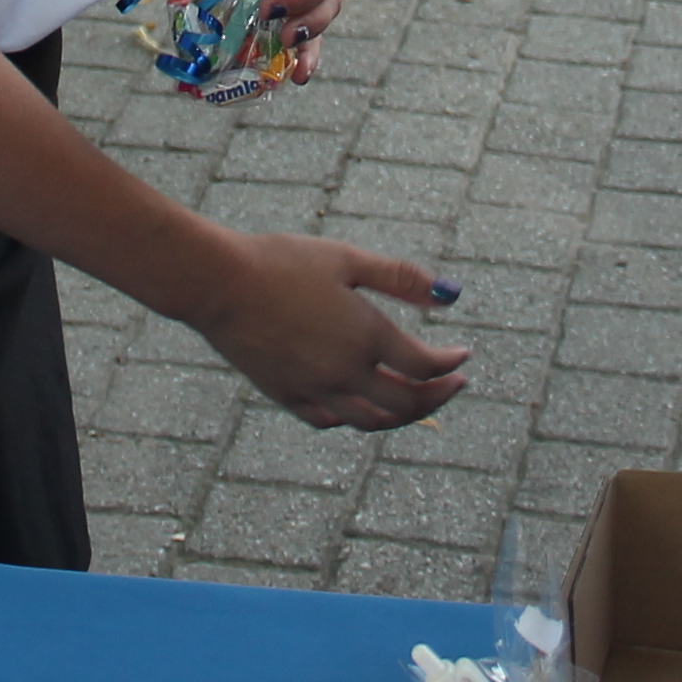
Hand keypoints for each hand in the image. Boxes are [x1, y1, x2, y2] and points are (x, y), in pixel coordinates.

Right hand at [187, 232, 469, 428]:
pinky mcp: (287, 396)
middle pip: (406, 402)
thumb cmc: (282, 262)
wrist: (219, 284)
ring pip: (371, 420)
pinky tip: (362, 405)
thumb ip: (401, 279)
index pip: (424, 365)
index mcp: (366, 336)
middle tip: (454, 384)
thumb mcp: (347, 259)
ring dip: (403, 415)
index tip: (463, 354)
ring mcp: (315, 390)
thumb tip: (450, 294)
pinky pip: (332, 421)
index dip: (450, 362)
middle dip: (437, 395)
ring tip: (418, 401)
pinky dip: (356, 418)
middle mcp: (345, 373)